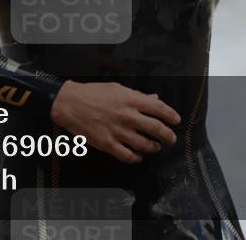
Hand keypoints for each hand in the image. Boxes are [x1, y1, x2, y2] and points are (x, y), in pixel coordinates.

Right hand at [49, 81, 180, 163]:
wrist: (69, 103)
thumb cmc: (92, 93)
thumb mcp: (117, 88)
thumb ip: (137, 95)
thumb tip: (153, 99)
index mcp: (131, 100)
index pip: (159, 109)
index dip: (171, 116)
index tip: (176, 120)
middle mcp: (128, 116)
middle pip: (156, 129)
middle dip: (168, 136)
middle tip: (170, 139)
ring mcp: (118, 131)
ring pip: (145, 145)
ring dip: (153, 148)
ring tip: (155, 148)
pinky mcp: (108, 144)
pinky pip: (128, 156)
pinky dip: (136, 158)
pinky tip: (138, 156)